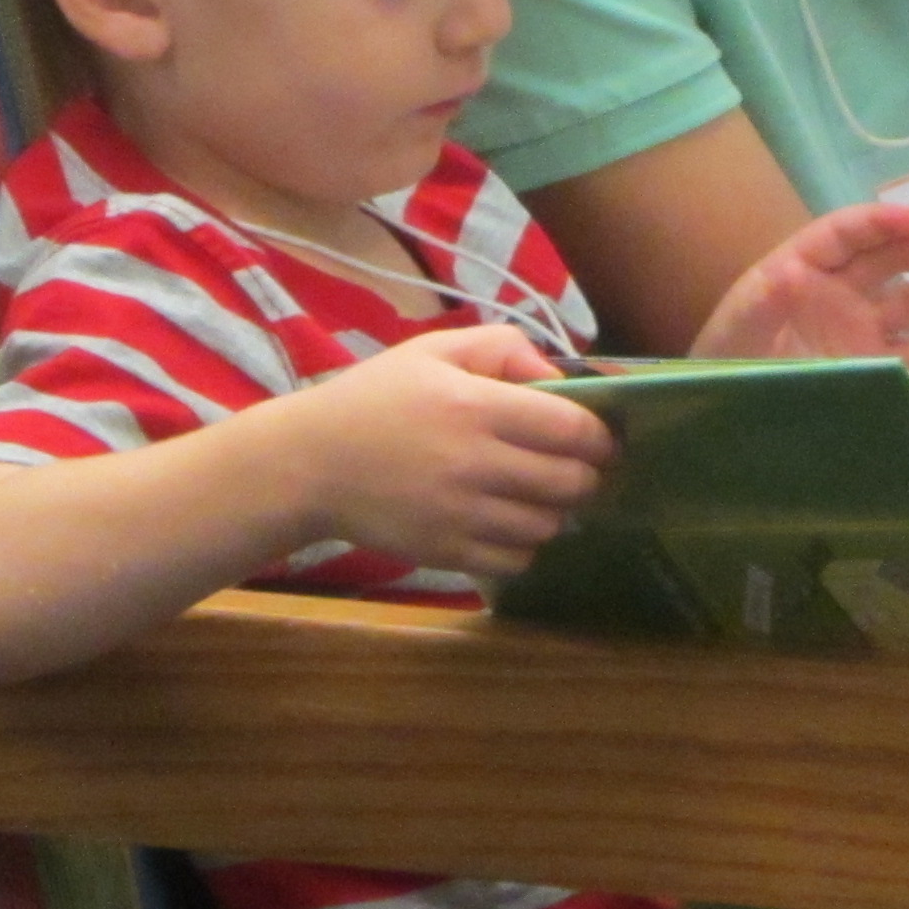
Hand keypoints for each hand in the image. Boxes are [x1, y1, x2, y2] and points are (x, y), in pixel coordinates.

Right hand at [250, 323, 614, 581]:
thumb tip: (559, 377)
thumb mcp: (432, 351)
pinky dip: (521, 544)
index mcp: (475, 406)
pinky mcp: (449, 553)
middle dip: (583, 475)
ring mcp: (463, 515)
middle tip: (568, 467)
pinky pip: (518, 560)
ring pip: (549, 525)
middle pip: (573, 483)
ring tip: (530, 494)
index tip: (596, 437)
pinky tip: (502, 522)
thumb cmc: (374, 399)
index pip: (574, 429)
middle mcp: (476, 463)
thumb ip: (501, 347)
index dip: (599, 435)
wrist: (309, 463)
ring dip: (552, 510)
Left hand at [693, 201, 908, 374]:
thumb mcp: (736, 330)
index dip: (878, 222)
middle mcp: (840, 290)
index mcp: (802, 267)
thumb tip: (790, 271)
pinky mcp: (878, 366)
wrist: (730, 412)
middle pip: (886, 260)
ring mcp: (863, 327)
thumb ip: (761, 303)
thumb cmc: (727, 359)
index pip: (844, 235)